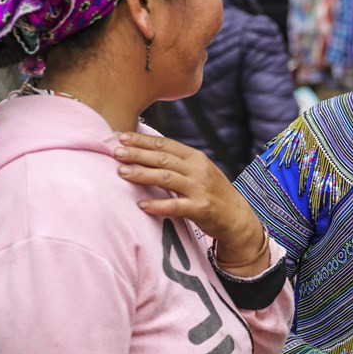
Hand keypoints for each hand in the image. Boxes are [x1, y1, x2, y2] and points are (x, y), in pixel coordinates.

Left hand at [113, 132, 266, 275]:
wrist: (237, 217)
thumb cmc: (212, 193)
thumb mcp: (199, 171)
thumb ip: (178, 162)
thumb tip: (147, 152)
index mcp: (196, 157)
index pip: (165, 145)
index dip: (143, 140)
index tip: (121, 137)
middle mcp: (198, 170)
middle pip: (163, 159)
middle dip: (137, 154)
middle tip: (115, 152)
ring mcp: (199, 189)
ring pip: (166, 178)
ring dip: (142, 174)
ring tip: (121, 172)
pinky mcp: (200, 209)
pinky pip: (175, 206)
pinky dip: (158, 205)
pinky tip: (142, 205)